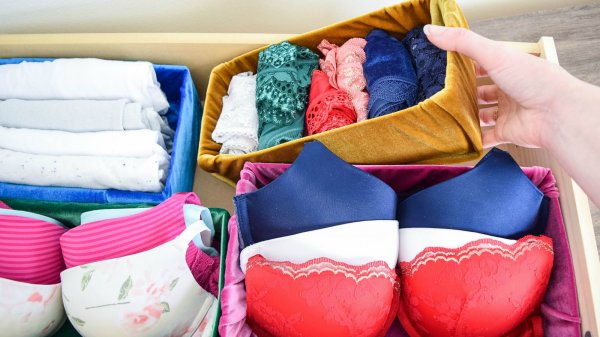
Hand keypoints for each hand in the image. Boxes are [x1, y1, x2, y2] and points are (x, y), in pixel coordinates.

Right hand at [423, 24, 576, 148]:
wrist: (557, 114)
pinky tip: (459, 138)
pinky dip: (475, 139)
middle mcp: (508, 88)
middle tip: (440, 95)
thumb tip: (431, 30)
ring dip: (467, 116)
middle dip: (463, 93)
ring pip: (482, 113)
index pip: (481, 64)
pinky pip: (487, 137)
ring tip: (446, 116)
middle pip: (480, 90)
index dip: (463, 65)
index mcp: (508, 67)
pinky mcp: (507, 132)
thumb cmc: (534, 80)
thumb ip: (462, 42)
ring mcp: (508, 111)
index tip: (442, 67)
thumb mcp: (494, 54)